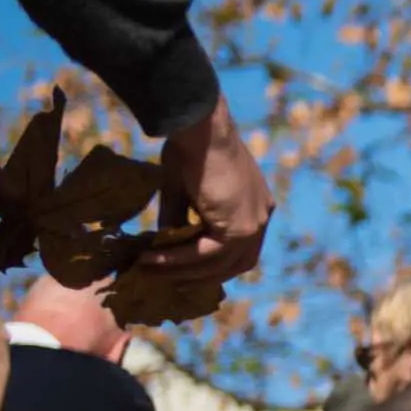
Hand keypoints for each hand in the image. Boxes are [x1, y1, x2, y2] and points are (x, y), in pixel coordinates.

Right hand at [149, 96, 272, 282]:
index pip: (240, 246)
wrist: (200, 128)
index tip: (187, 271)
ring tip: (148, 269)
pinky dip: (178, 259)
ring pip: (217, 262)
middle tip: (169, 281)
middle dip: (201, 276)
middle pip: (235, 263)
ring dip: (181, 269)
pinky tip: (152, 259)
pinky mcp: (240, 227)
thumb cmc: (191, 148)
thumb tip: (165, 243)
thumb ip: (182, 219)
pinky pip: (205, 253)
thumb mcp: (184, 190)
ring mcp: (255, 224)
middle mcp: (261, 217)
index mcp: (256, 205)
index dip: (215, 263)